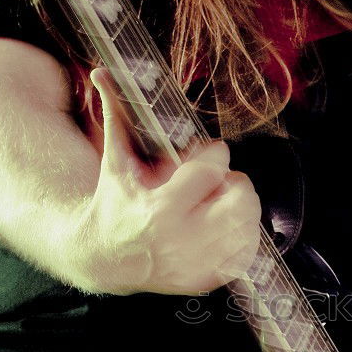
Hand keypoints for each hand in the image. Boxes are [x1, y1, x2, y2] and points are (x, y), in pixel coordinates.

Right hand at [70, 68, 260, 294]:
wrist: (103, 258)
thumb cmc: (114, 203)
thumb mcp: (115, 161)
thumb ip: (115, 116)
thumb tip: (102, 71)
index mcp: (161, 209)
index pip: (214, 168)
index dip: (216, 154)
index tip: (210, 153)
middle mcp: (182, 241)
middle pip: (242, 198)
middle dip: (234, 182)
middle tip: (216, 182)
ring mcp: (197, 265)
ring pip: (249, 224)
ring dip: (240, 208)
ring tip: (216, 203)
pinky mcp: (207, 280)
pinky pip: (247, 252)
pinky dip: (242, 234)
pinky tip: (220, 226)